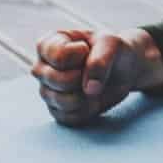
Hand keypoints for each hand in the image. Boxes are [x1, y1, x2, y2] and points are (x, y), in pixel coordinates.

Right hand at [31, 27, 159, 125]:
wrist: (122, 69)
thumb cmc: (111, 50)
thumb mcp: (110, 44)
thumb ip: (100, 61)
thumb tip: (90, 89)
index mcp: (47, 44)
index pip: (60, 56)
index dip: (81, 55)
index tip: (87, 49)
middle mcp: (41, 68)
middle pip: (58, 80)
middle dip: (83, 77)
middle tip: (91, 70)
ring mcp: (46, 91)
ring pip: (62, 102)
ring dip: (86, 96)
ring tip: (93, 84)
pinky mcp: (56, 110)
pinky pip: (69, 118)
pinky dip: (87, 110)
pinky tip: (92, 99)